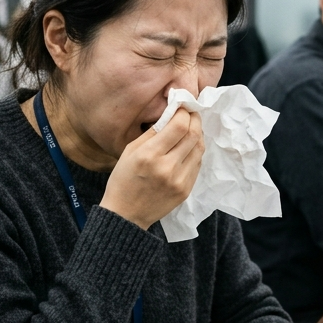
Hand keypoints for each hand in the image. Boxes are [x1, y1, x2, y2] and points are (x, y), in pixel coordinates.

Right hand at [99, 106, 203, 229]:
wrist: (126, 215)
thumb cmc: (123, 180)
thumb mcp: (129, 151)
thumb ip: (152, 132)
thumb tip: (172, 114)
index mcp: (149, 155)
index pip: (179, 125)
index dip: (184, 112)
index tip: (182, 106)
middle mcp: (167, 167)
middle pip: (193, 134)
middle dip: (194, 119)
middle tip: (190, 113)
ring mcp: (179, 180)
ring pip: (199, 148)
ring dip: (197, 134)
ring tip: (191, 128)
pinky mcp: (186, 190)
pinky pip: (197, 163)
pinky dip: (195, 151)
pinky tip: (188, 147)